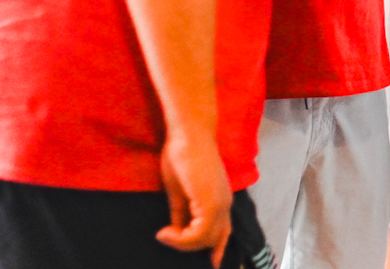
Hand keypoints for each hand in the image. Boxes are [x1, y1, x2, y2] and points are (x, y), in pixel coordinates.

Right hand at [156, 131, 233, 263]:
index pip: (223, 233)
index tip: (210, 264)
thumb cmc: (182, 155)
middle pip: (214, 241)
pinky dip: (181, 238)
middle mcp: (225, 205)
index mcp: (220, 201)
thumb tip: (175, 230)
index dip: (216, 251)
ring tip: (164, 234)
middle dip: (191, 248)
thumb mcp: (178, 192)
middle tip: (167, 239)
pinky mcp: (211, 203)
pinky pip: (199, 234)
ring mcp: (220, 204)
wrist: (187, 134)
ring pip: (206, 240)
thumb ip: (181, 212)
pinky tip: (165, 232)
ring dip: (183, 244)